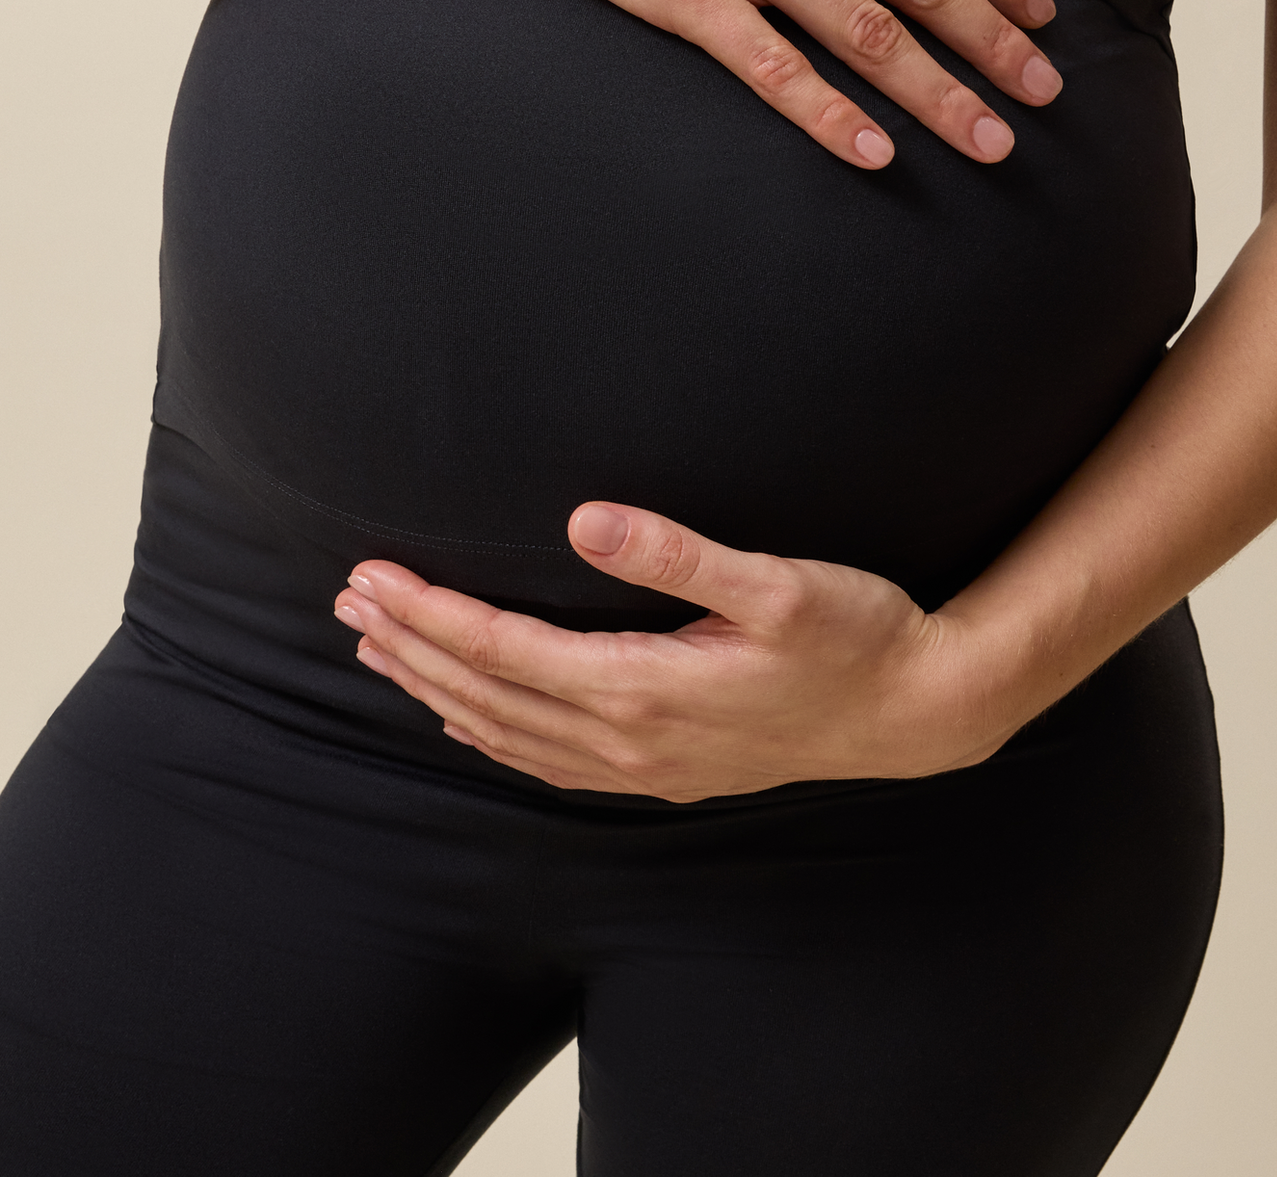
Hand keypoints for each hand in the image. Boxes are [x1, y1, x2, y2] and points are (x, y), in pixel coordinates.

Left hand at [333, 502, 1013, 801]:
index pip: (503, 649)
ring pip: (506, 733)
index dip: (430, 613)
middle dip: (410, 645)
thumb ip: (676, 552)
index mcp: (642, 687)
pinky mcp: (660, 773)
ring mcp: (640, 766)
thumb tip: (584, 519)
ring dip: (435, 687)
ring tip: (379, 648)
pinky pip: (544, 762)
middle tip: (348, 600)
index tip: (373, 574)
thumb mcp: (777, 582)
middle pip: (486, 693)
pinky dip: (488, 733)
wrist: (913, 715)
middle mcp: (627, 739)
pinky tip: (465, 714)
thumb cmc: (852, 636)